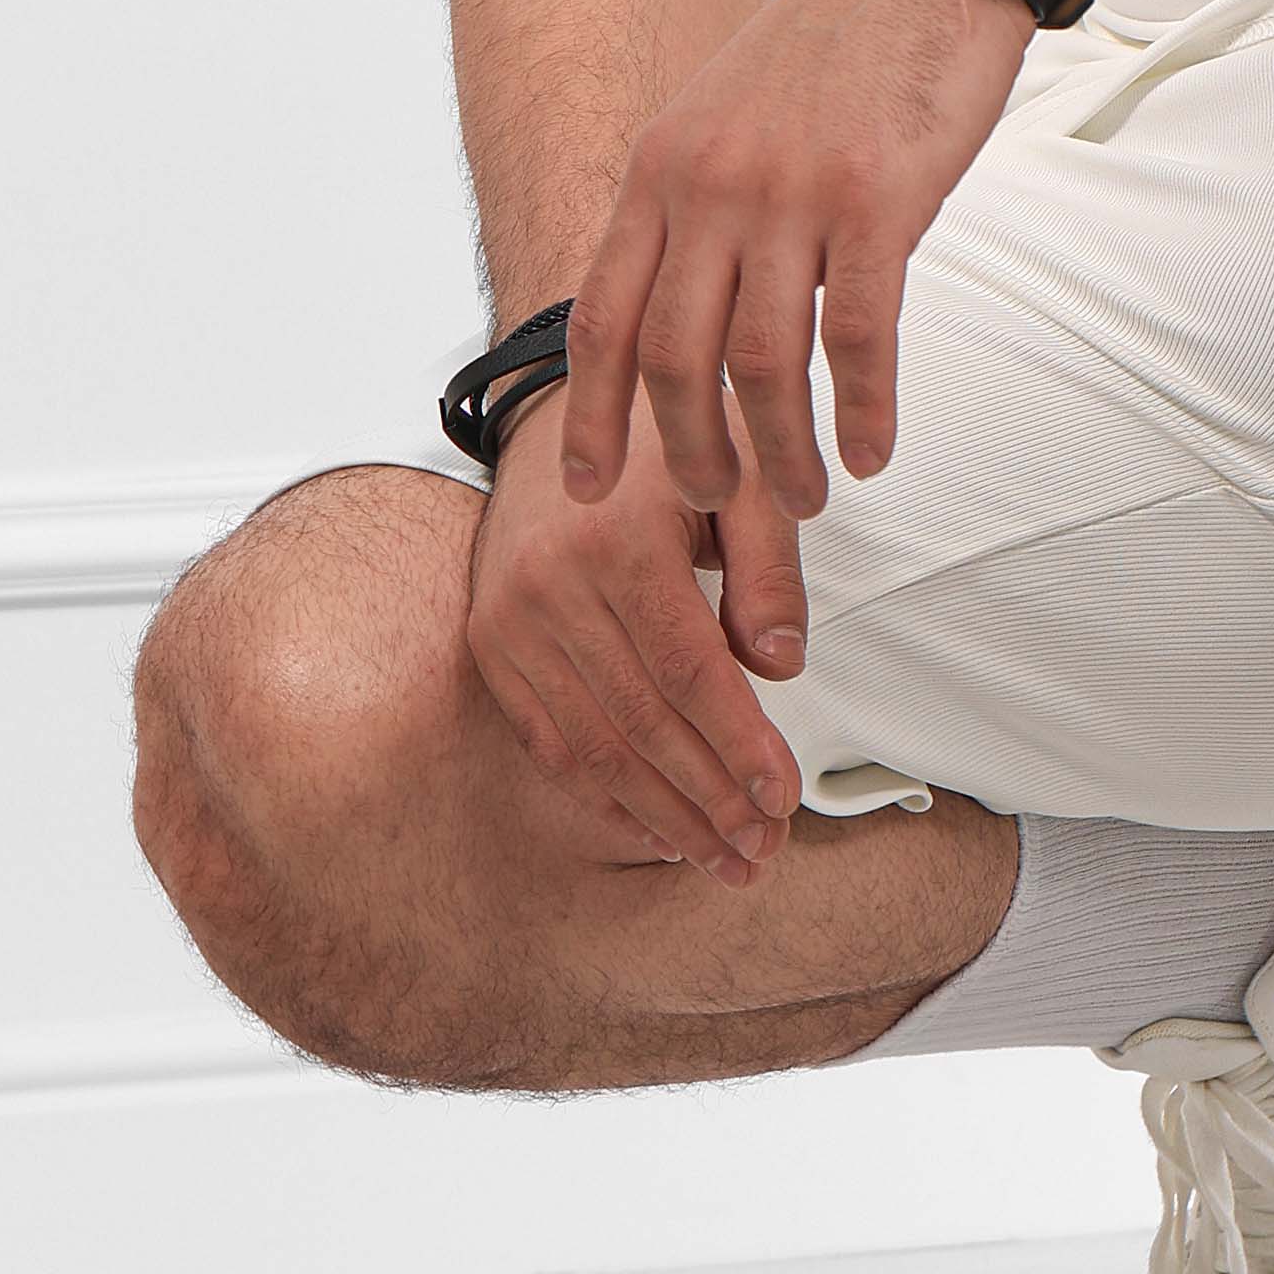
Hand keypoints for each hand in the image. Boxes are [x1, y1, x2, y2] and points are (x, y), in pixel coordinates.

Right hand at [465, 382, 812, 877]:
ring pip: (593, 745)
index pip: (689, 671)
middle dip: (709, 799)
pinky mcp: (490, 642)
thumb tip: (781, 670)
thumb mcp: (742, 473)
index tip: (783, 801)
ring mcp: (510, 618)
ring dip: (662, 815)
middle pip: (641, 721)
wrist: (554, 414)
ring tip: (722, 859)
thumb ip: (769, 569)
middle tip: (764, 852)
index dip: (738, 746)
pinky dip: (603, 796)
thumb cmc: (665, 446)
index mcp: (620, 540)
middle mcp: (552, 585)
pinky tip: (656, 830)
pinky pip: (548, 741)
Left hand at [558, 0, 1034, 566]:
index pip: (602, 314)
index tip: (587, 489)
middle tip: (719, 508)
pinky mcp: (876, 198)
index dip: (591, 413)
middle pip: (675, 359)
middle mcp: (710, 183)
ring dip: (781, 451)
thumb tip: (694, 303)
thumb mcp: (726, 110)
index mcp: (662, 166)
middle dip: (691, 454)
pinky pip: (859, 337)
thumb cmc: (840, 38)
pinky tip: (875, 448)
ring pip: (763, 363)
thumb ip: (699, 201)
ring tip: (806, 497)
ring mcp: (790, 192)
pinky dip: (863, 409)